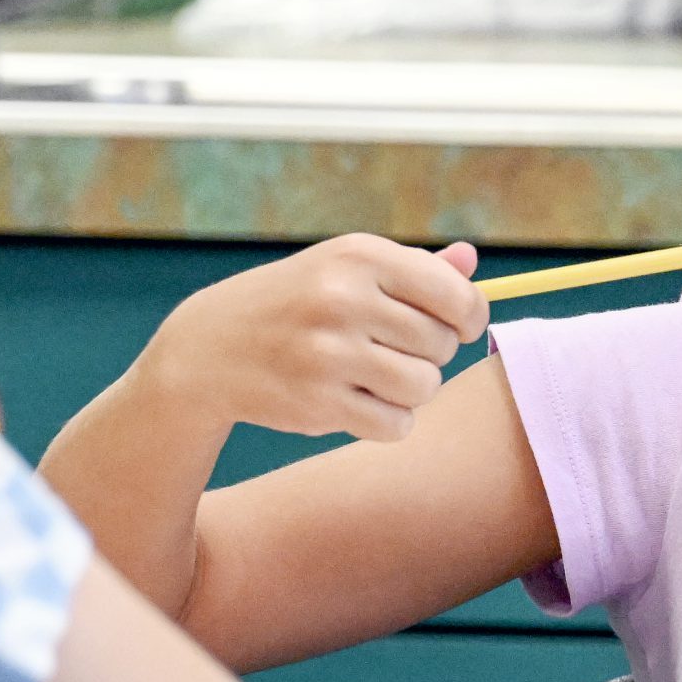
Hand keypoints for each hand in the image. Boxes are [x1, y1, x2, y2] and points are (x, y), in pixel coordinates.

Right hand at [139, 234, 488, 442]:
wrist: (210, 348)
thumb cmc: (297, 302)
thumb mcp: (345, 269)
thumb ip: (414, 268)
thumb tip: (471, 260)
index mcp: (359, 256)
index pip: (457, 296)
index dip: (469, 318)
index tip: (458, 326)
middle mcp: (343, 299)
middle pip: (442, 345)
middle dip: (429, 354)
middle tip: (392, 349)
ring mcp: (329, 352)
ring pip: (425, 387)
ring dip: (411, 390)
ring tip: (377, 376)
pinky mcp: (318, 402)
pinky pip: (396, 424)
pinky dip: (388, 421)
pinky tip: (359, 402)